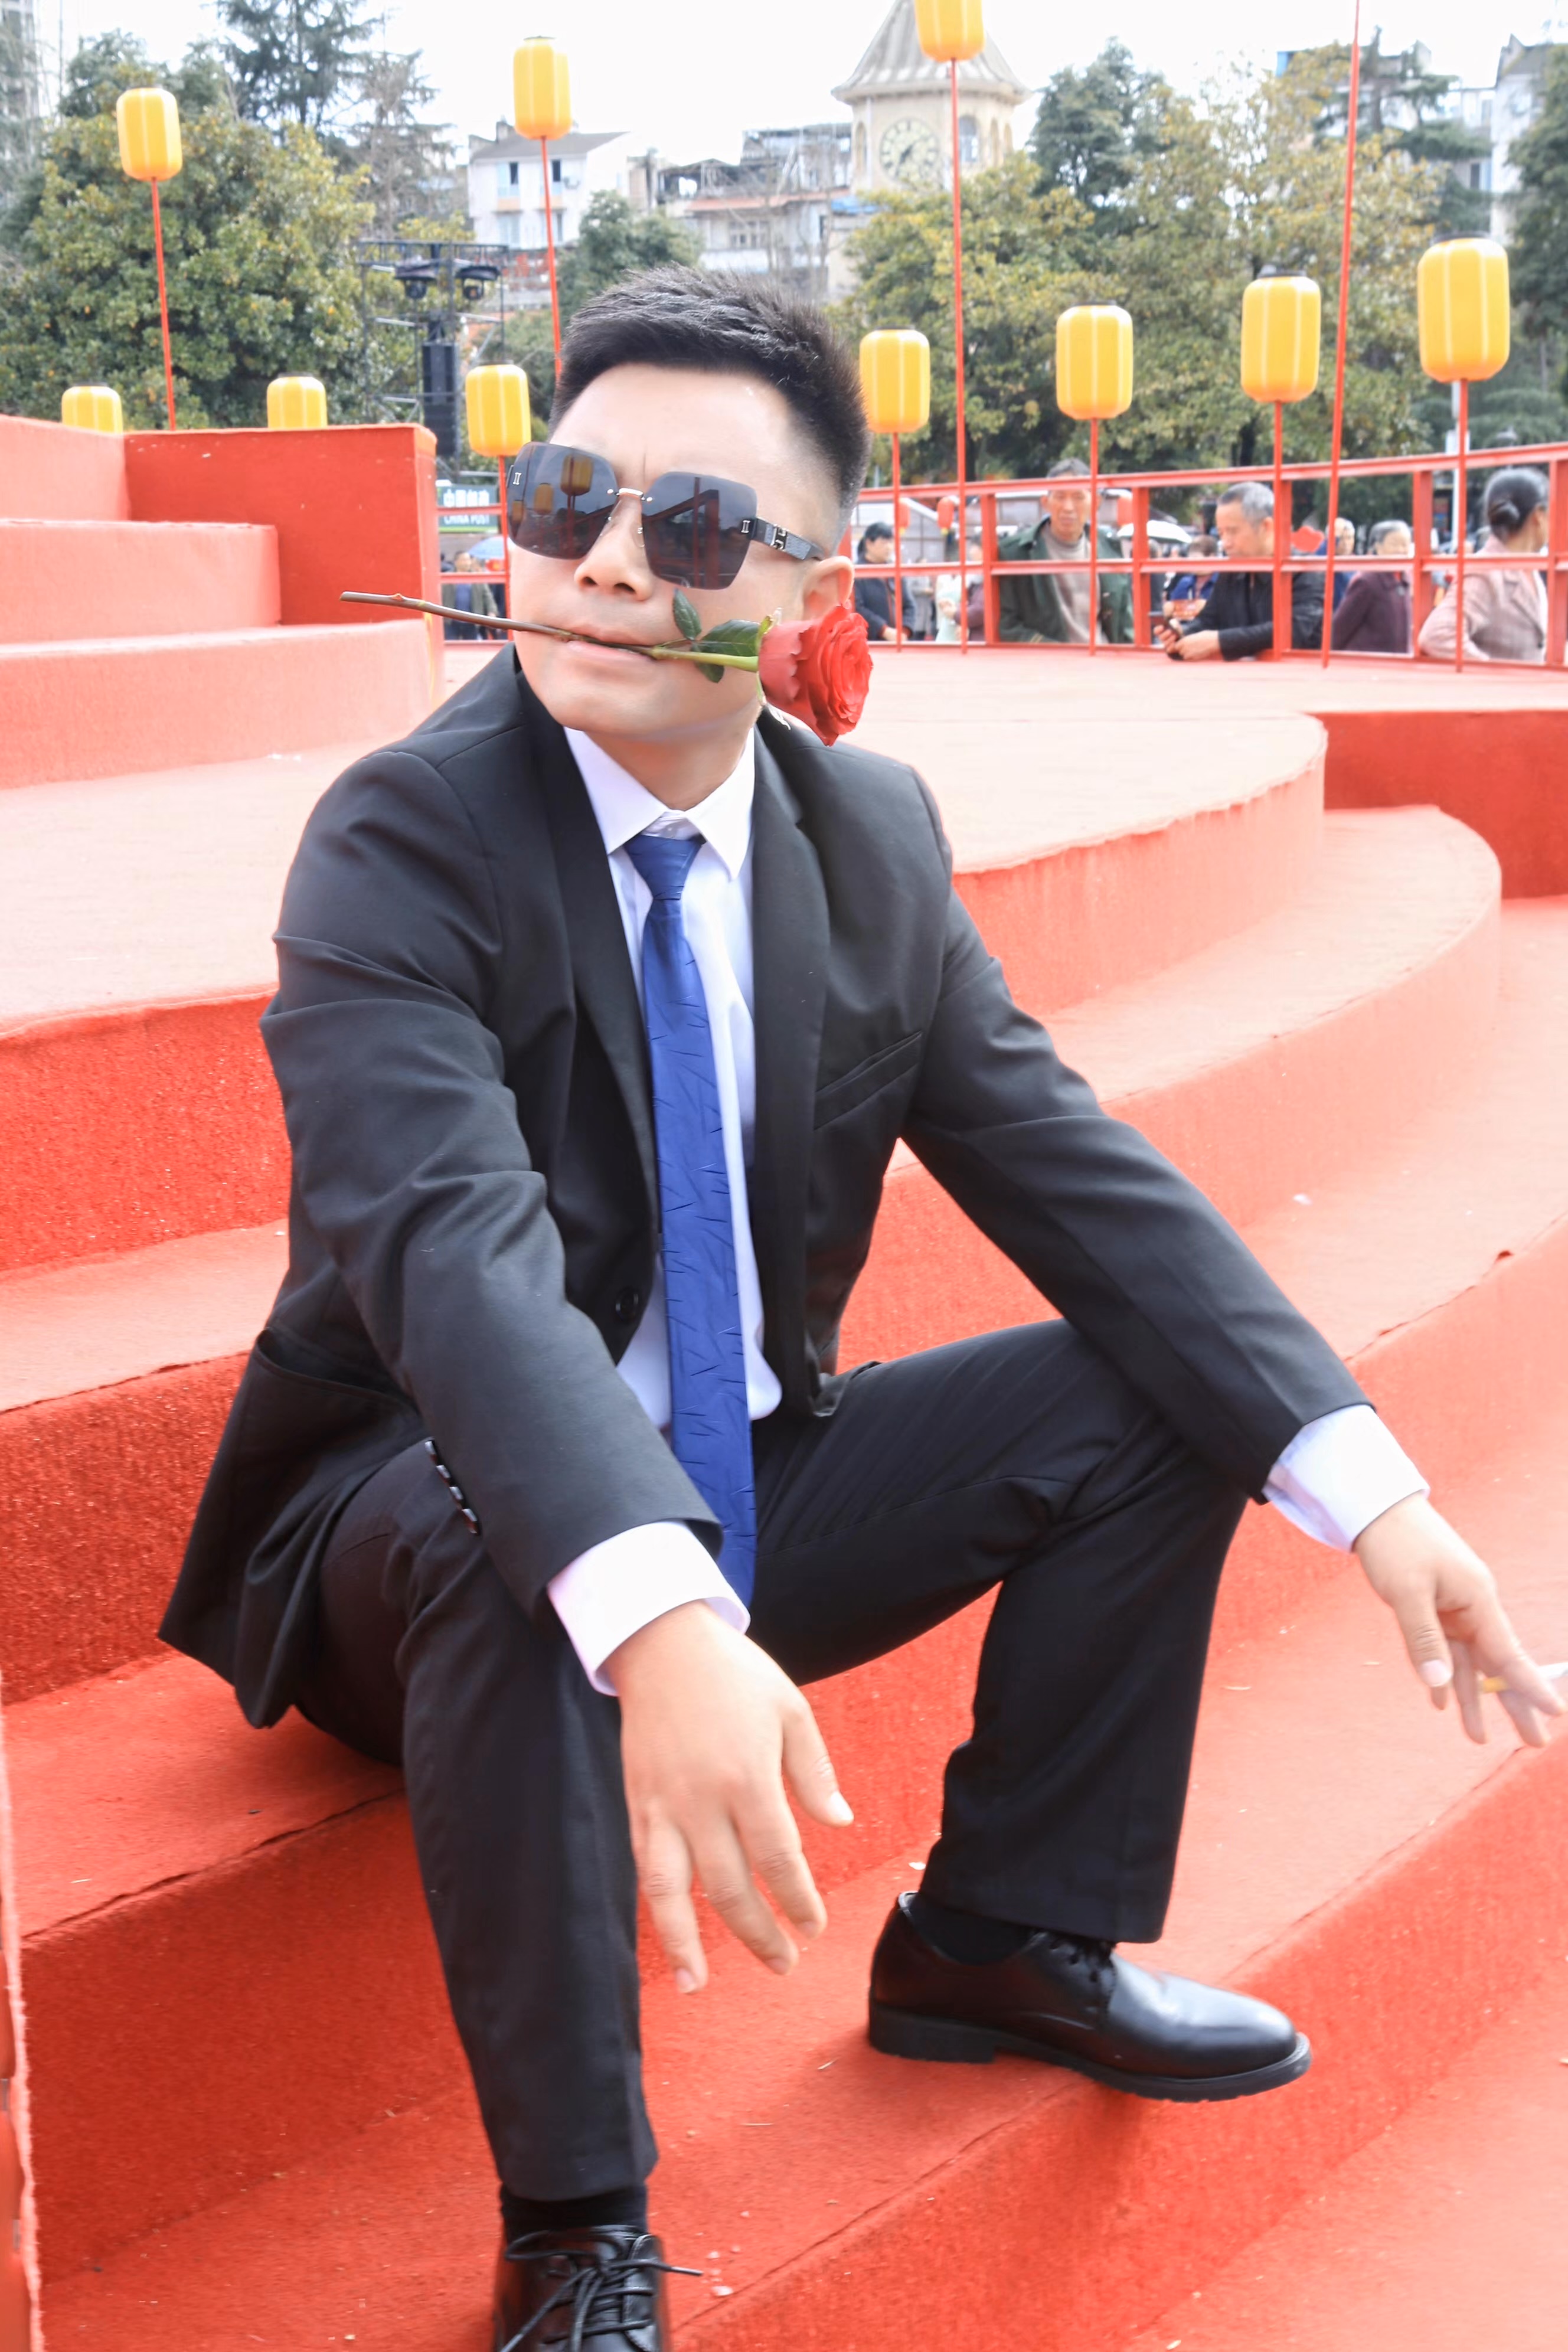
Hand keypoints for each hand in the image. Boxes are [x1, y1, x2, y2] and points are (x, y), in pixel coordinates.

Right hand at [609, 1601, 853, 1990]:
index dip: (798, 1900)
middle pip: (730, 1888)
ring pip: (671, 1891)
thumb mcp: (790, 1709)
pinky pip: (644, 1867)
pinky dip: (655, 1909)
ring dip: (688, 1943)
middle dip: (759, 1933)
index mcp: (746, 1777)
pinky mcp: (636, 1802)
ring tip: (700, 1986)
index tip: (815, 1925)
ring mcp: (661, 1805)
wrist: (661, 1642)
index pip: (778, 1859)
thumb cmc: (734, 1675)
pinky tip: (669, 1937)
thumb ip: (812, 1772)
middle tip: (785, 1964)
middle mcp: (700, 1800)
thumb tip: (839, 1824)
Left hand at [1170, 628, 1220, 660]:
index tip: (1182, 645)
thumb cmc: (1206, 636)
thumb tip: (1183, 642)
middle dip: (1183, 650)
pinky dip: (1192, 657)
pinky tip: (1198, 653)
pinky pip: (1190, 659)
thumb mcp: (1194, 635)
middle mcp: (1185, 648)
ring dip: (1188, 654)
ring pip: (1184, 656)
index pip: (1175, 646)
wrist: (1214, 641)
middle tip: (1191, 647)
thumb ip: (1187, 640)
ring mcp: (1189, 654)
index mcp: (1184, 640)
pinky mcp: (1194, 658)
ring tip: (1195, 649)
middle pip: (1180, 651)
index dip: (1179, 646)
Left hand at [1353, 1494, 1563, 1746]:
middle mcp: (1472, 1608)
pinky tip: (1440, 1702)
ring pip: (1468, 1663)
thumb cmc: (1397, 1544)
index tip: (1556, 1713)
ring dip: (1472, 1699)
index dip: (1531, 1686)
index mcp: (1477, 1601)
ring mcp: (1454, 1610)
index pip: (1509, 1652)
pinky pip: (1443, 1650)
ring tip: (1476, 1739)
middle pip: (1498, 1664)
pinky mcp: (1434, 1609)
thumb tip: (1439, 1684)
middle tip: (1534, 1742)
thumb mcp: (1407, 1591)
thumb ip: (1423, 1637)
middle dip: (1514, 1703)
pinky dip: (1441, 1675)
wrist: (1378, 1512)